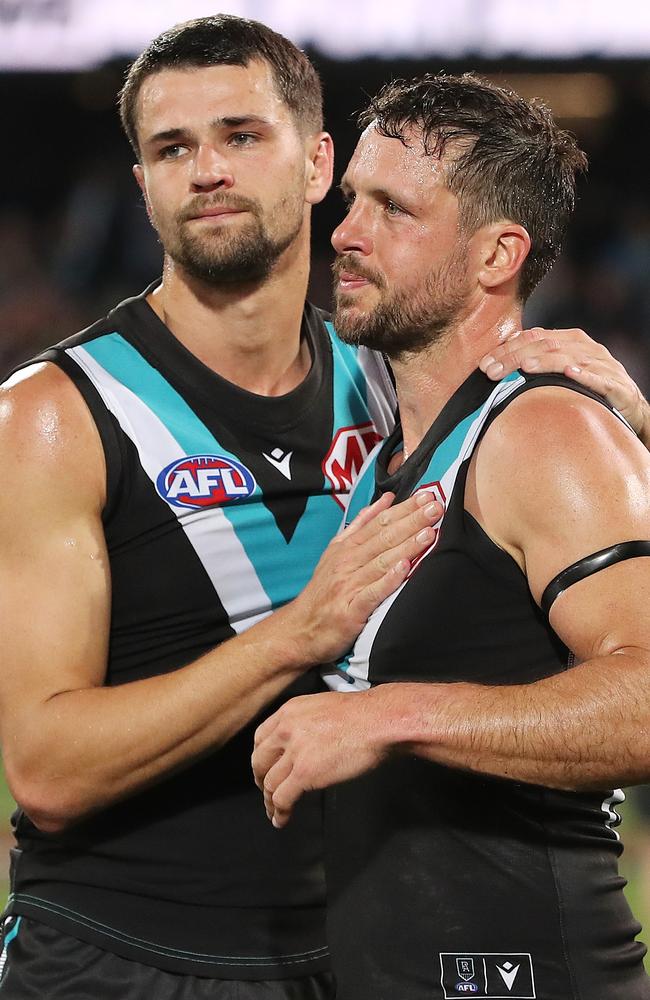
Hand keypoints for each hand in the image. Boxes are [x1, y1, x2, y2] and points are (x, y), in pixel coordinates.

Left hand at [252, 690, 383, 826]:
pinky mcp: (305, 774)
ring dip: (269, 800)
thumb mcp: (323, 707)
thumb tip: (305, 741)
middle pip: (259, 761)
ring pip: (269, 783)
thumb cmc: (362, 715)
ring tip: (274, 811)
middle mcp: (286, 730)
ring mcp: (294, 753)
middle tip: (265, 790)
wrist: (377, 722)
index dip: (261, 756)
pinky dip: (280, 812)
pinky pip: (282, 798)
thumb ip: (306, 723)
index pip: (261, 738)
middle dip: (260, 779)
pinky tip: (281, 819)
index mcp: (289, 711)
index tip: (264, 767)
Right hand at [279, 490, 441, 665]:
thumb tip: (385, 499)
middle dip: (411, 521)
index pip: (379, 522)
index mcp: (347, 547)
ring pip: (381, 561)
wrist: (299, 629)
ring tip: (428, 533)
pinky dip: (389, 580)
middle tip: (435, 508)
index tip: (427, 496)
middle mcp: (348, 562)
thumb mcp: (336, 551)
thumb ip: (361, 525)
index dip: (404, 508)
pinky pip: (373, 593)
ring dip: (406, 546)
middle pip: (383, 538)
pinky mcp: (351, 610)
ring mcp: (349, 585)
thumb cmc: (323, 591)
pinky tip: (404, 568)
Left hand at [479, 326, 649, 440]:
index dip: (507, 349)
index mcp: (570, 340)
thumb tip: (500, 364)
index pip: (533, 337)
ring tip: (524, 368)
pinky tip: (569, 374)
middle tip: (493, 371)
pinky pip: (599, 378)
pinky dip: (584, 375)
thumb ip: (537, 364)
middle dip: (516, 358)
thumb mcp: (562, 371)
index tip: (484, 364)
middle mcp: (586, 348)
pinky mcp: (616, 384)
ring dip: (545, 363)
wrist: (629, 404)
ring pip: (569, 358)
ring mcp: (602, 364)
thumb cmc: (588, 387)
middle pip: (546, 346)